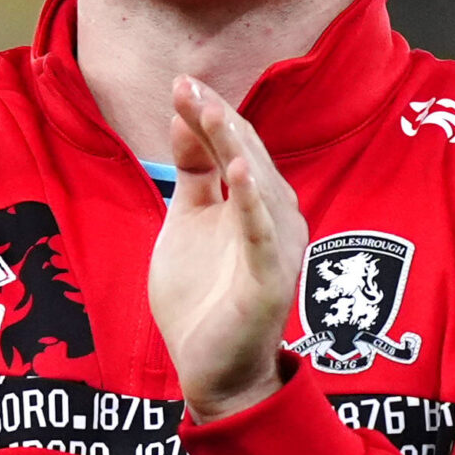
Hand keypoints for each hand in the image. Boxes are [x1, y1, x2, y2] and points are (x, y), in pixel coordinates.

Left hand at [147, 78, 308, 422]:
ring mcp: (274, 249)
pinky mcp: (270, 280)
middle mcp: (272, 218)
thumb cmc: (204, 298)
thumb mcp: (188, 222)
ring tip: (211, 112)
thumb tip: (183, 118)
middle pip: (248, 157)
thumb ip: (192, 174)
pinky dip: (252, 203)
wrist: (212, 372)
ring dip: (234, 147)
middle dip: (219, 119)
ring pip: (258, 186)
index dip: (207, 115)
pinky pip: (262, 236)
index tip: (180, 83)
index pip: (232, 147)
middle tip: (190, 84)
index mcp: (252, 203)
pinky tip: (239, 172)